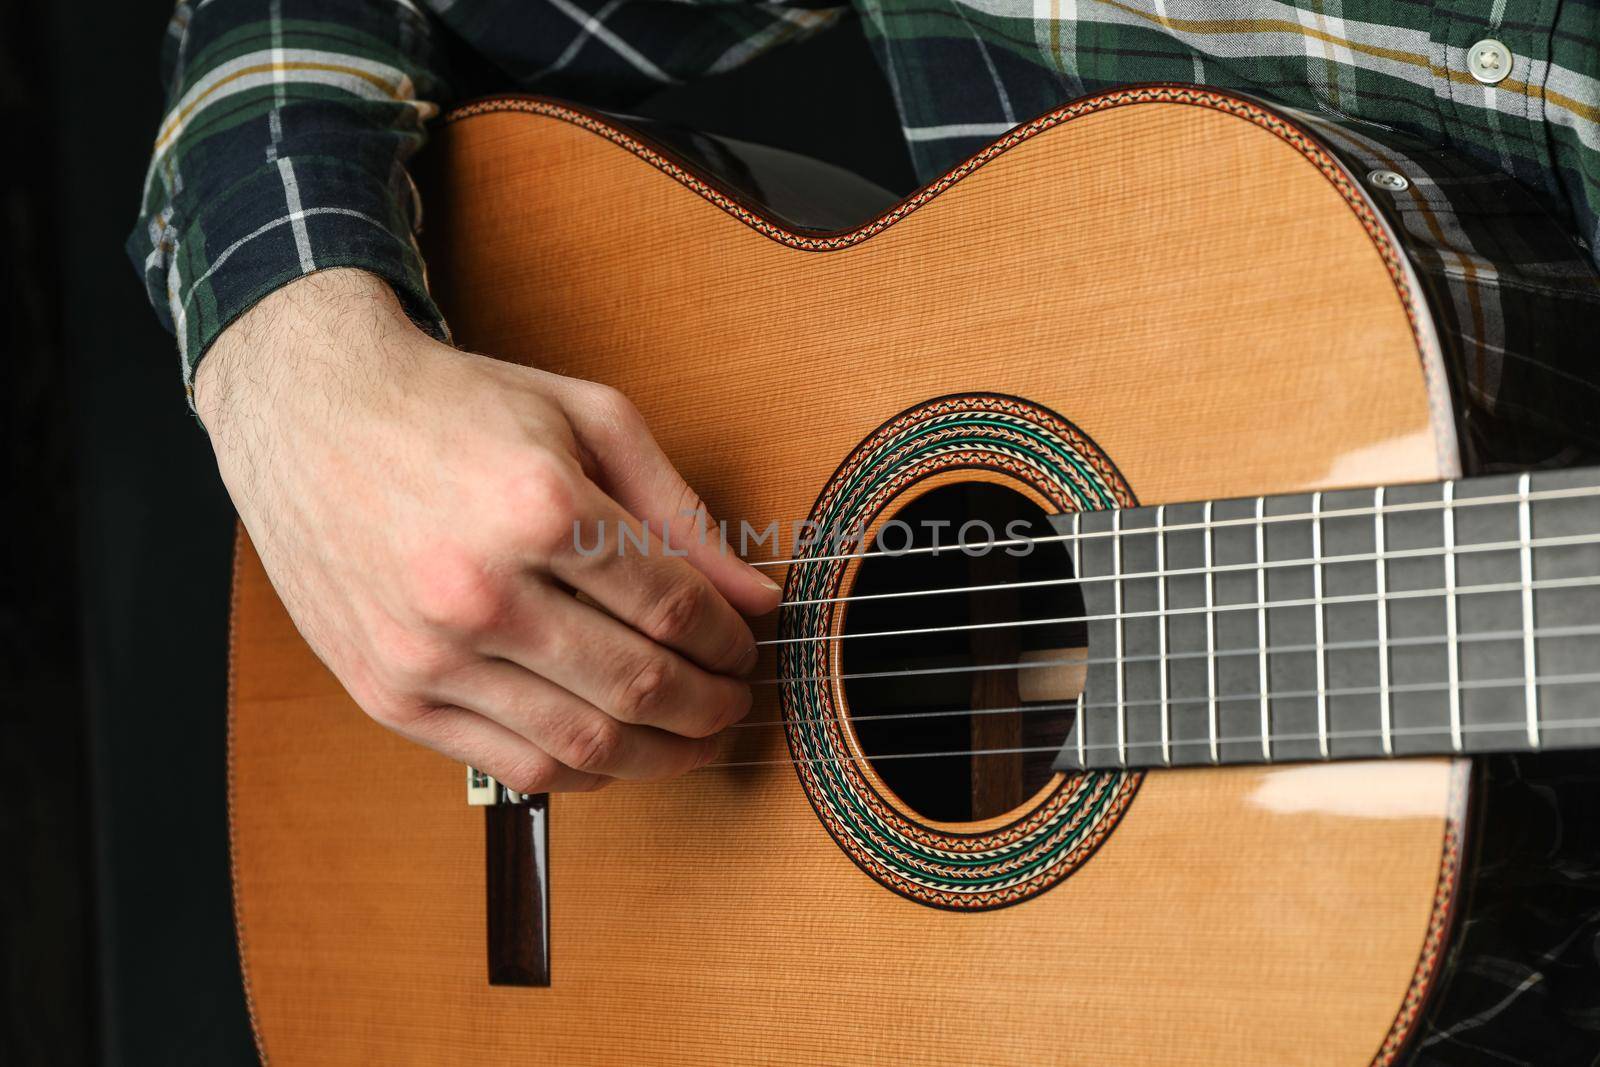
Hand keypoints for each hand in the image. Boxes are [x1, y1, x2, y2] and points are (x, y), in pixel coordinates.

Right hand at [197, 269, 779, 792]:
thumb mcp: (588, 420)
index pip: (674, 608)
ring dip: (660, 755)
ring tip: (691, 738)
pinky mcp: (389, 694)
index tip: (746, 645)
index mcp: (539, 506)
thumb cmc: (456, 405)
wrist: (309, 411)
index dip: (729, 640)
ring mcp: (427, 651)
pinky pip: (512, 767)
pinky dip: (583, 772)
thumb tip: (756, 598)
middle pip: (639, 684)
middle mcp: (479, 588)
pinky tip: (615, 749)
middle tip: (733, 702)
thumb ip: (681, 511)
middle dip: (709, 705)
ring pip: (582, 745)